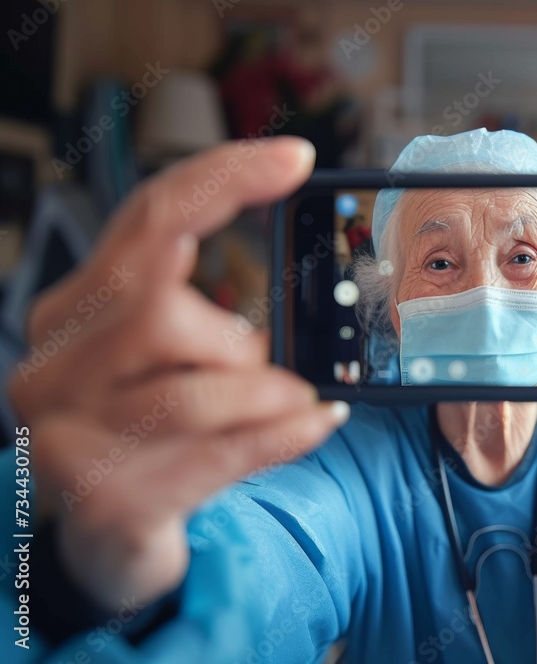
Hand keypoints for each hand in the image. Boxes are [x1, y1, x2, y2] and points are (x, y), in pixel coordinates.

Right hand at [7, 138, 348, 608]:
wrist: (106, 539)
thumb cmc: (149, 435)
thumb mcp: (173, 363)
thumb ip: (212, 322)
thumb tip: (298, 309)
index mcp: (75, 309)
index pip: (148, 218)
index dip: (225, 180)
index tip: (297, 160)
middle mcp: (56, 363)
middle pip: (159, 306)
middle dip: (233, 336)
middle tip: (262, 361)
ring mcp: (68, 435)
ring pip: (189, 392)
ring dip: (264, 394)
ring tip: (294, 400)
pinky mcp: (105, 498)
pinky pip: (215, 454)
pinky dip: (281, 436)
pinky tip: (317, 423)